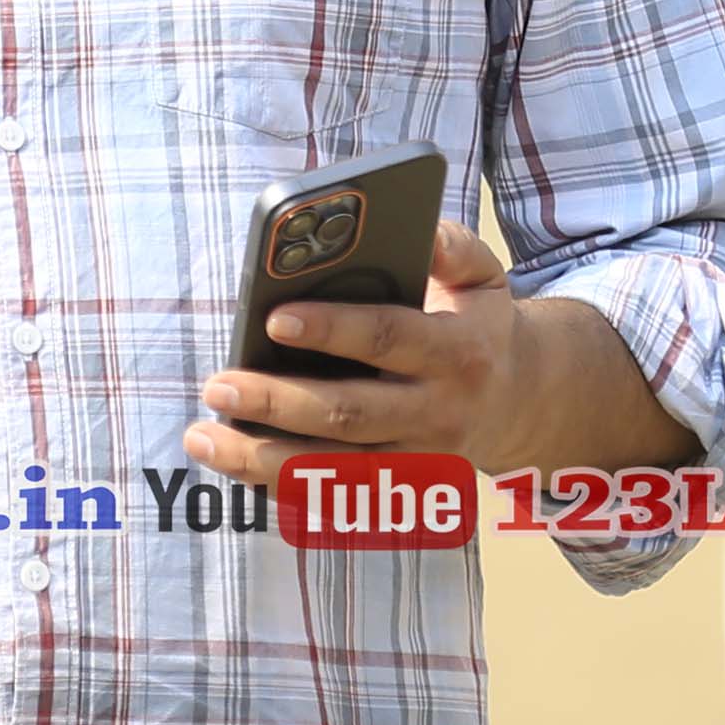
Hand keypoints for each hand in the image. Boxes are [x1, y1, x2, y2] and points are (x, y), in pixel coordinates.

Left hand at [187, 225, 618, 488]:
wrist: (522, 401)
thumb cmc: (478, 324)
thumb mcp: (482, 276)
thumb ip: (450, 246)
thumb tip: (411, 226)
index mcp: (458, 351)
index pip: (389, 339)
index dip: (332, 329)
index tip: (273, 318)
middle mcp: (439, 412)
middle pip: (349, 413)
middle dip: (276, 402)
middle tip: (217, 385)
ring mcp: (418, 459)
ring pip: (334, 470)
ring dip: (261, 459)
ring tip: (202, 437)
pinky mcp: (401, 492)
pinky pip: (334, 498)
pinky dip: (281, 487)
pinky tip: (234, 467)